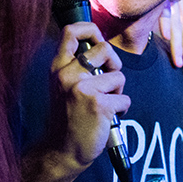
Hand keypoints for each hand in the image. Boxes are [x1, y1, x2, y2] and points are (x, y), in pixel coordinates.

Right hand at [47, 22, 130, 168]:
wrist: (61, 151)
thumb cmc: (69, 118)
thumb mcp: (64, 86)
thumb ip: (78, 66)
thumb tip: (102, 47)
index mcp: (58, 67)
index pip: (71, 31)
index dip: (90, 30)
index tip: (97, 42)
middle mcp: (67, 75)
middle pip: (105, 48)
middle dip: (114, 64)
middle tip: (108, 82)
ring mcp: (82, 89)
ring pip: (118, 76)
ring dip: (118, 92)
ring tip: (104, 106)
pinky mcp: (99, 105)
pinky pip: (125, 99)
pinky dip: (122, 110)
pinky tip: (106, 119)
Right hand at [157, 0, 182, 69]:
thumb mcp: (165, 3)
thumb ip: (168, 17)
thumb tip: (167, 35)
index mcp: (182, 6)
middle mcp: (180, 5)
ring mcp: (171, 0)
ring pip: (177, 27)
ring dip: (177, 46)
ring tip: (179, 63)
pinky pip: (164, 12)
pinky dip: (165, 24)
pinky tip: (166, 37)